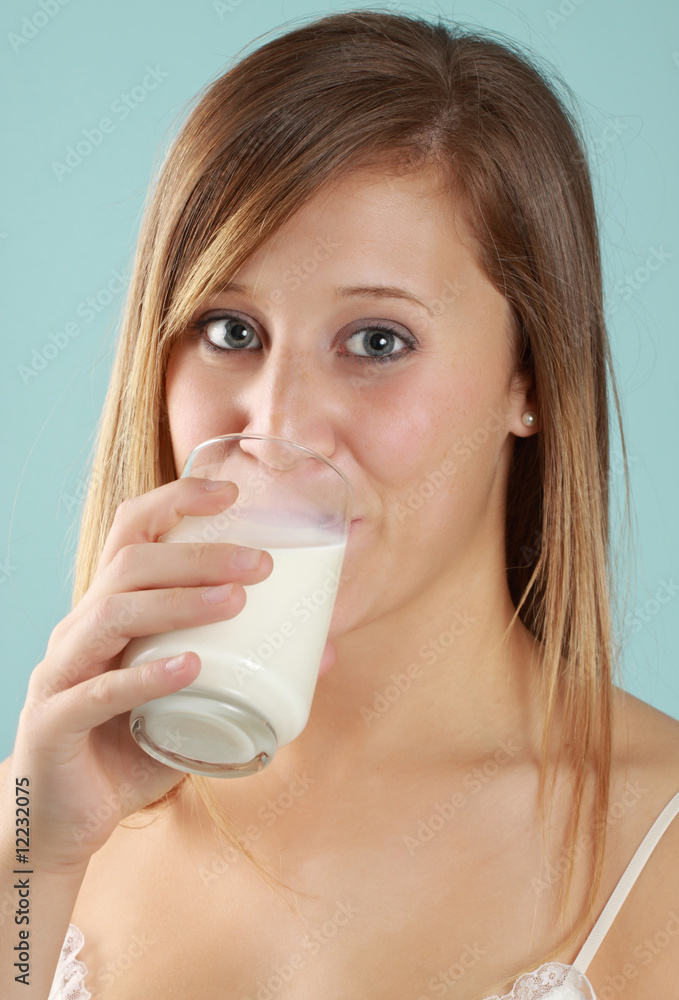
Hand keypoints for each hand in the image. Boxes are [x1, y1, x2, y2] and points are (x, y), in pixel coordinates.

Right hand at [9, 477, 272, 871]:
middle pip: (129, 565)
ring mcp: (61, 674)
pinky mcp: (54, 723)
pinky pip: (97, 692)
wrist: (63, 821)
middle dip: (198, 555)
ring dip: (178, 601)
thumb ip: (245, 673)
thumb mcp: (192, 701)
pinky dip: (146, 676)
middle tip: (261, 564)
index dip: (175, 501)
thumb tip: (323, 654)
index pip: (131, 533)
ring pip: (112, 614)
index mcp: (108, 611)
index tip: (230, 492)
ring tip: (235, 601)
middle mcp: (80, 630)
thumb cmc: (130, 747)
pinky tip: (191, 669)